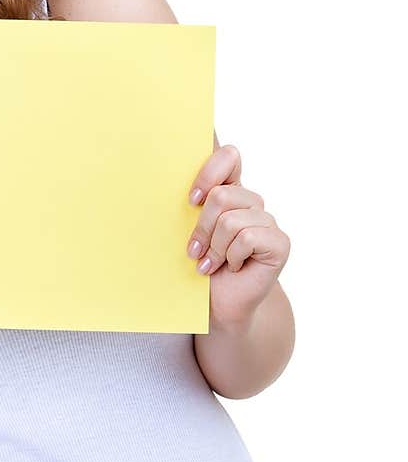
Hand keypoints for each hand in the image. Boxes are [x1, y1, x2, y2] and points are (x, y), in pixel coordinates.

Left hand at [186, 143, 289, 330]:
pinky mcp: (279, 242)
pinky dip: (232, 257)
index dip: (208, 173)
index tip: (191, 201)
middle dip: (202, 228)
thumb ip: (192, 205)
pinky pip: (247, 238)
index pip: (228, 157)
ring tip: (211, 263)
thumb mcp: (189, 231)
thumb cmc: (201, 266)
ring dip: (215, 247)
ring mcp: (268, 222)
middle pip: (222, 195)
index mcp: (230, 191)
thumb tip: (181, 188)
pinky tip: (232, 268)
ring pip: (231, 221)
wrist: (218, 305)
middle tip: (195, 251)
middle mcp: (251, 202)